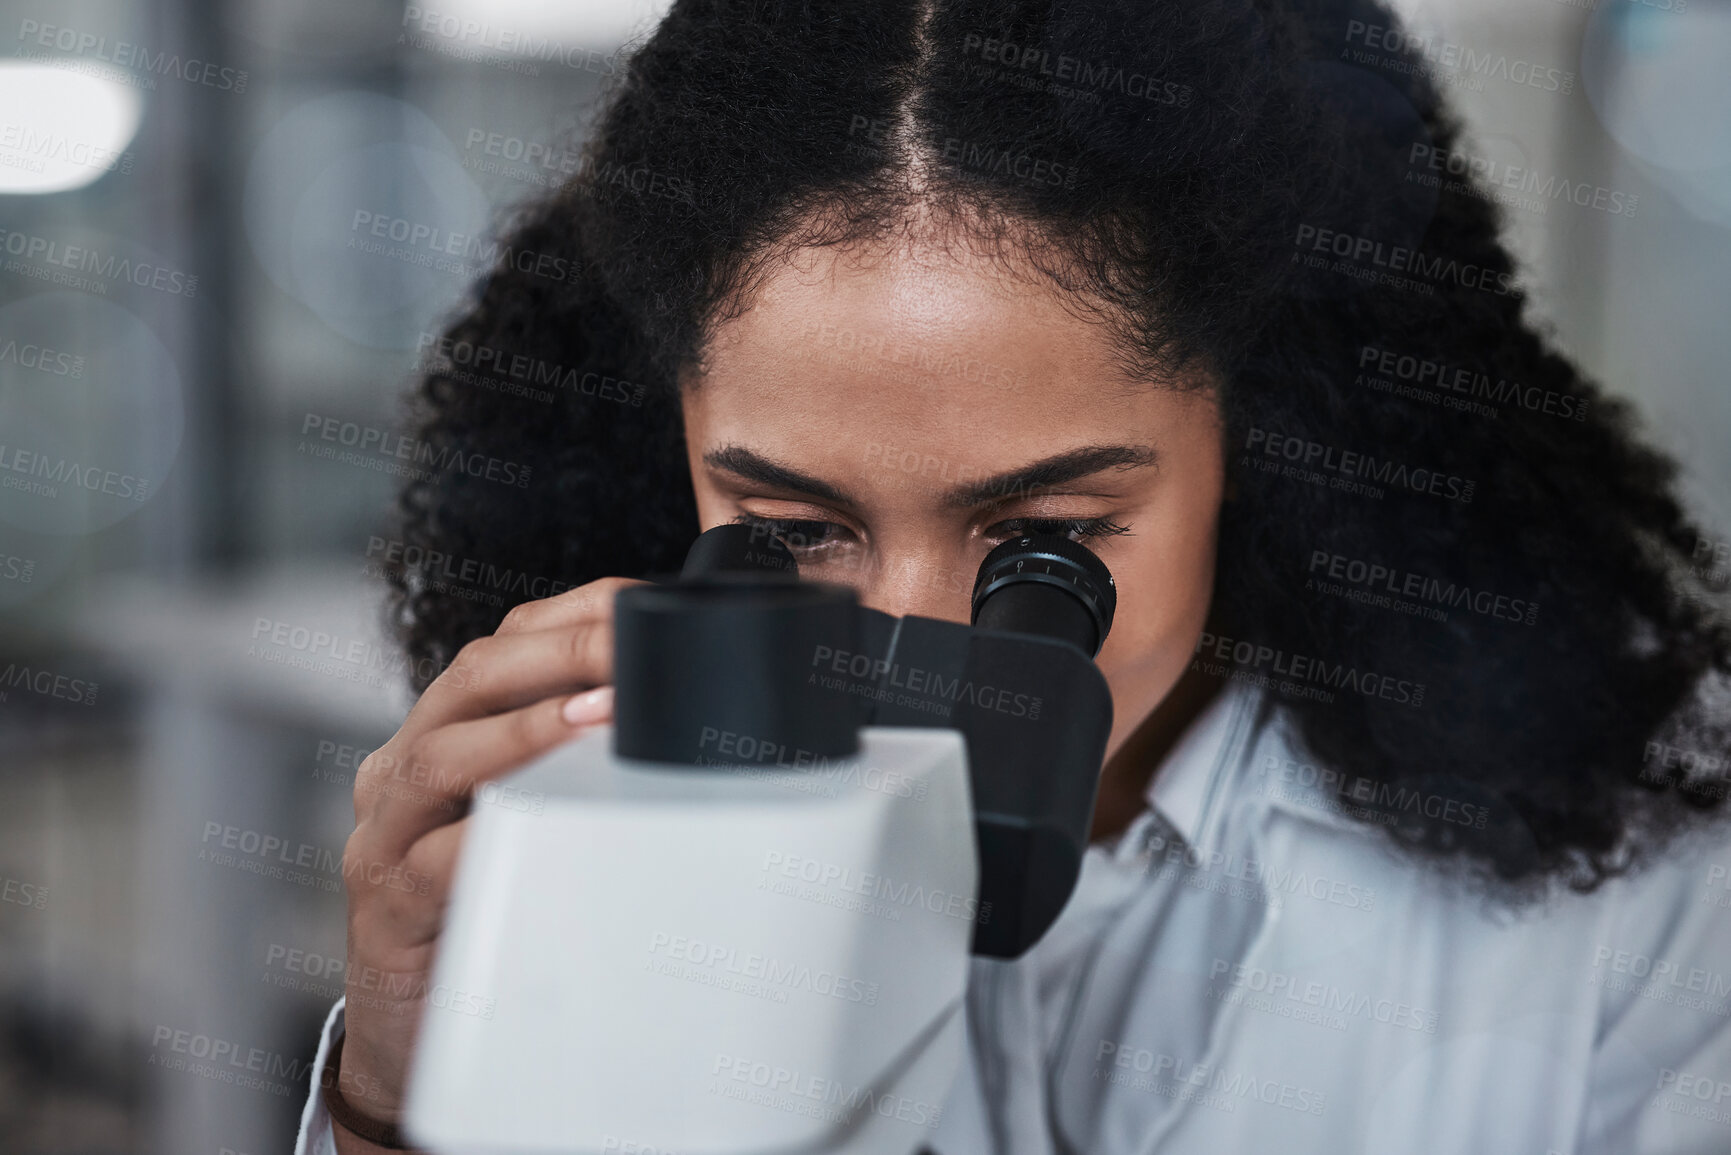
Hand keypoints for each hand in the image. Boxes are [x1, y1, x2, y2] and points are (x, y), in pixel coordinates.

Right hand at [331, 577, 639, 1144]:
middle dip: (564, 652)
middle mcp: (403, 769)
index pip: (505, 643)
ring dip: (528, 729)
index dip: (576, 612)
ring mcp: (386, 834)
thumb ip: (580, 765)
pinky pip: (437, 860)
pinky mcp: (388, 905)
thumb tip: (685, 714)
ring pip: (444, 754)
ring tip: (600, 712)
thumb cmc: (484, 908)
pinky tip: (547, 822)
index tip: (645, 601)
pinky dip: (491, 834)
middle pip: (474, 678)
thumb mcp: (529, 820)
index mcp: (443, 731)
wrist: (409, 1028)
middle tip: (635, 646)